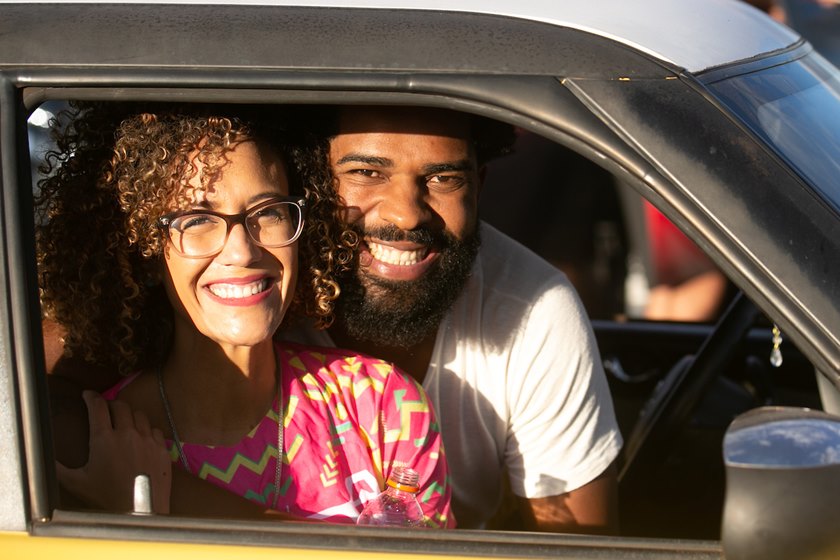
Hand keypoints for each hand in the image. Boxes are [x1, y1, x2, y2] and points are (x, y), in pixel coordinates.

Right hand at [56, 390, 171, 513]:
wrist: (139, 511)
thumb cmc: (106, 498)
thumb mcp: (77, 483)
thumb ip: (59, 468)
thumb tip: (45, 459)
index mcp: (104, 439)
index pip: (98, 407)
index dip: (91, 397)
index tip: (87, 395)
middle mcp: (127, 434)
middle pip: (120, 406)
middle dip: (111, 404)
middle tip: (105, 409)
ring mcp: (147, 440)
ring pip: (139, 415)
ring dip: (129, 414)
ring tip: (123, 421)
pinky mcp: (161, 448)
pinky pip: (154, 429)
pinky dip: (146, 429)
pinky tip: (141, 436)